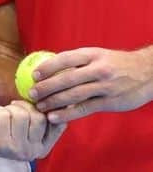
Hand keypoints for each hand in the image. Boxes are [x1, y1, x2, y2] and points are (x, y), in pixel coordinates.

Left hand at [0, 100, 65, 159]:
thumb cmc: (2, 128)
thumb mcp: (26, 125)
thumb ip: (42, 116)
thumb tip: (61, 99)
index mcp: (42, 148)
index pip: (58, 124)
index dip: (47, 108)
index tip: (34, 103)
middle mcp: (33, 152)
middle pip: (39, 116)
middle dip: (23, 107)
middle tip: (12, 109)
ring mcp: (17, 150)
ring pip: (21, 115)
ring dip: (8, 109)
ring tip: (0, 118)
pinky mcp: (0, 143)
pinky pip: (4, 115)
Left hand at [29, 46, 152, 123]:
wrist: (148, 73)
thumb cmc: (117, 63)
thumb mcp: (99, 55)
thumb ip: (78, 61)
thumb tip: (51, 67)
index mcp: (92, 55)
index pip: (64, 59)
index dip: (47, 67)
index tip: (34, 75)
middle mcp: (98, 69)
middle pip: (66, 79)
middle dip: (46, 87)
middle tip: (31, 93)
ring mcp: (104, 86)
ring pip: (74, 95)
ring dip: (54, 102)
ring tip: (40, 107)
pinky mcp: (110, 102)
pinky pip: (84, 109)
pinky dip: (68, 114)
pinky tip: (55, 117)